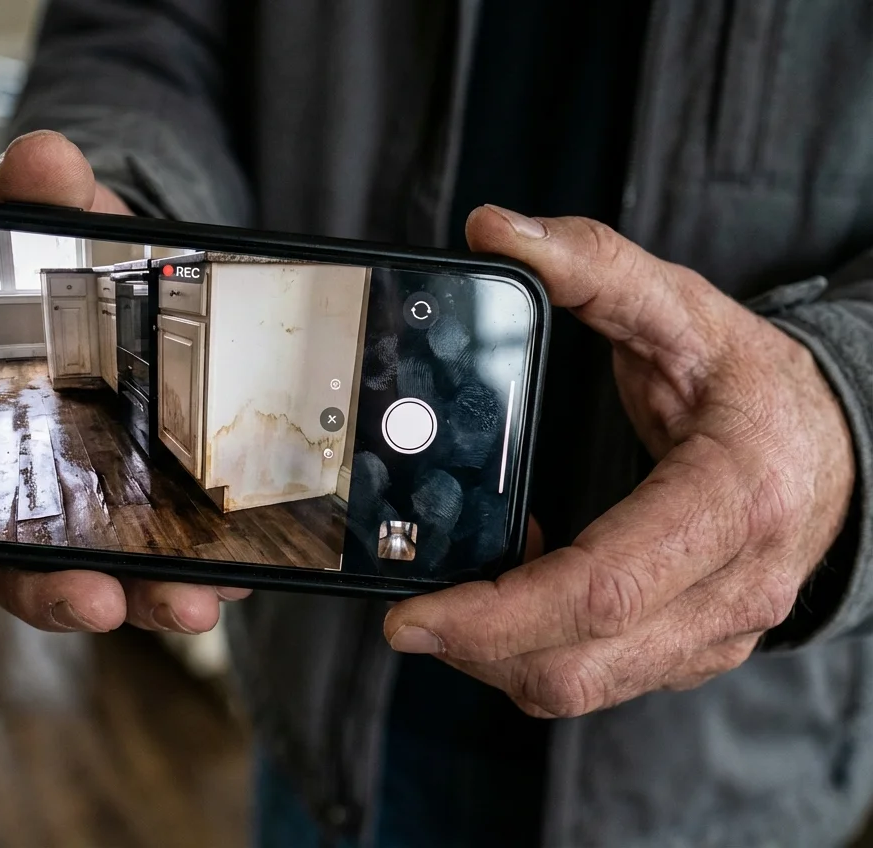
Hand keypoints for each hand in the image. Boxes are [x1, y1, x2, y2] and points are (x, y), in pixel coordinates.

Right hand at [0, 130, 249, 633]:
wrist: (144, 283)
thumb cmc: (80, 264)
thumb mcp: (66, 227)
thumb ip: (45, 201)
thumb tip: (42, 157)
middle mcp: (22, 493)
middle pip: (19, 571)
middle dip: (57, 593)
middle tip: (97, 600)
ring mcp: (90, 516)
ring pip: (101, 581)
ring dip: (141, 600)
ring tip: (191, 599)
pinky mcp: (154, 518)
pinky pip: (168, 561)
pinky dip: (198, 572)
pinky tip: (237, 572)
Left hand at [384, 205, 855, 717]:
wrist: (845, 448)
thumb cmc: (760, 385)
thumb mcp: (687, 312)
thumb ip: (595, 267)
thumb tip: (495, 230)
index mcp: (729, 504)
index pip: (600, 590)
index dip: (496, 615)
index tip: (412, 615)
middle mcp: (731, 590)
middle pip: (577, 664)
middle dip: (473, 651)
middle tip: (404, 616)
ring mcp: (717, 633)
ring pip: (582, 686)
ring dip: (498, 658)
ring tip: (454, 601)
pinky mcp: (696, 649)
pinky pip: (602, 678)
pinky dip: (539, 651)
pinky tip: (515, 594)